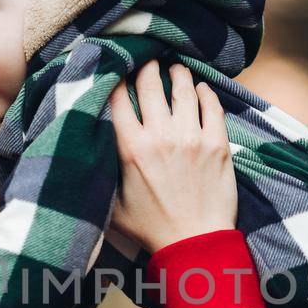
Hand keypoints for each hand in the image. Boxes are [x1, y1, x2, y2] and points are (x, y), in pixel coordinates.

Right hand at [108, 61, 236, 253]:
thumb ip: (103, 174)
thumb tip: (91, 152)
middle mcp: (160, 137)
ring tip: (175, 69)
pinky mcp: (217, 143)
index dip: (116, 78)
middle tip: (148, 62)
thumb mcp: (112, 204)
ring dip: (177, 74)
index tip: (117, 71)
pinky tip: (201, 88)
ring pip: (183, 88)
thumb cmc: (151, 229)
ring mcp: (191, 138)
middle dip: (146, 67)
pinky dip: (205, 91)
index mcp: (130, 149)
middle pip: (149, 84)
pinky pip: (211, 105)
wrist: (194, 244)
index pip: (117, 98)